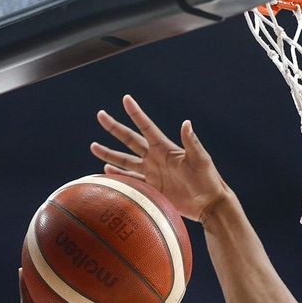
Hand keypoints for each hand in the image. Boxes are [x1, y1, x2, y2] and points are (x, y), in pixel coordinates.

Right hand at [92, 95, 232, 222]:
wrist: (208, 203)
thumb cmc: (207, 179)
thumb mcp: (200, 159)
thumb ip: (191, 142)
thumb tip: (186, 123)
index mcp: (165, 148)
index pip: (146, 127)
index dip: (136, 113)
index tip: (126, 99)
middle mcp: (155, 158)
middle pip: (129, 140)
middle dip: (114, 128)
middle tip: (100, 115)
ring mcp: (152, 174)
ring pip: (125, 161)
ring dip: (109, 154)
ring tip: (93, 146)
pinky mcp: (152, 189)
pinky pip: (131, 180)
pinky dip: (118, 176)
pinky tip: (107, 171)